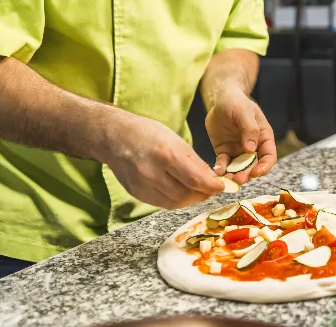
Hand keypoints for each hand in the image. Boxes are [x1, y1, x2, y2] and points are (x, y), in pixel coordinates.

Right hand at [103, 113, 223, 208]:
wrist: (114, 137)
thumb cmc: (147, 133)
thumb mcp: (175, 139)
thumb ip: (193, 161)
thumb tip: (211, 178)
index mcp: (166, 154)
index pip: (196, 180)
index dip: (212, 187)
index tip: (220, 186)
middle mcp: (153, 173)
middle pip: (187, 194)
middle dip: (203, 194)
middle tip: (211, 190)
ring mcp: (143, 185)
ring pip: (175, 203)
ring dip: (191, 199)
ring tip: (198, 191)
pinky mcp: (137, 193)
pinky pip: (162, 203)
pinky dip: (176, 201)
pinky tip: (181, 192)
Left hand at [205, 88, 276, 184]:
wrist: (220, 100)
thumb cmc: (236, 102)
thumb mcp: (244, 112)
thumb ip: (249, 129)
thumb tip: (251, 148)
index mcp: (263, 137)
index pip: (269, 156)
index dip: (265, 166)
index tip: (256, 172)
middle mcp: (253, 147)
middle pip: (254, 166)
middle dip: (247, 174)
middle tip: (238, 179)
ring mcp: (238, 151)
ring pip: (239, 168)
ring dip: (235, 175)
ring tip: (228, 179)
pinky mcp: (225, 152)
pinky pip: (224, 164)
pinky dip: (222, 169)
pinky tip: (218, 171)